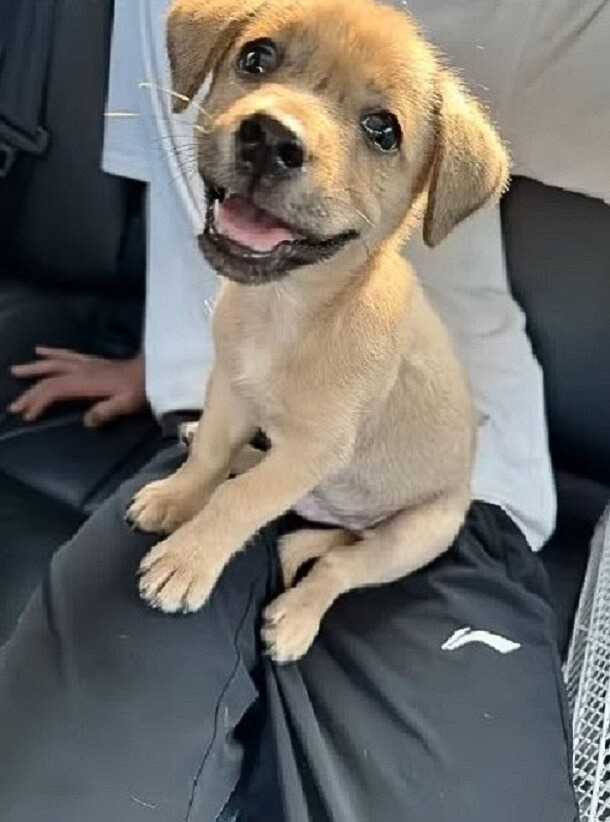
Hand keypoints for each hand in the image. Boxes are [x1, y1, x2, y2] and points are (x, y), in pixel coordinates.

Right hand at [9, 347, 145, 427]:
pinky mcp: (94, 362)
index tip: (28, 416)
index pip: (55, 390)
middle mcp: (83, 370)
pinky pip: (67, 355)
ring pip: (55, 363)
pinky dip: (52, 353)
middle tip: (13, 405)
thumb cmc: (142, 389)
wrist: (156, 369)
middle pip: (50, 378)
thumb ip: (106, 412)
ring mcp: (88, 364)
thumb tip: (86, 421)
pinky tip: (42, 349)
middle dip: (30, 391)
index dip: (39, 402)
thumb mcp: (126, 404)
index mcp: (87, 381)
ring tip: (16, 370)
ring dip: (35, 368)